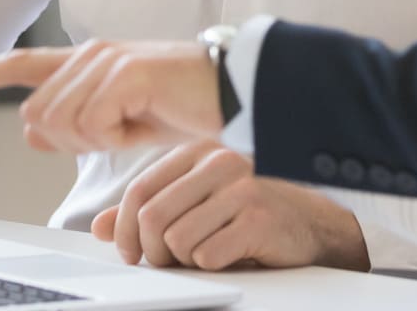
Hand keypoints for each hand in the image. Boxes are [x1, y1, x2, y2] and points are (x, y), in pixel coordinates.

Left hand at [0, 39, 221, 151]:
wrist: (234, 94)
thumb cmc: (185, 107)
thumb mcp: (122, 124)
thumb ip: (75, 124)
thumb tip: (32, 133)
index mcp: (88, 61)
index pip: (22, 64)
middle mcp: (91, 54)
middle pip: (38, 116)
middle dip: (72, 141)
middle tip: (120, 132)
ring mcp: (107, 61)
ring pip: (60, 124)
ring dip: (97, 141)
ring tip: (136, 125)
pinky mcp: (125, 74)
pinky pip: (93, 126)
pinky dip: (117, 139)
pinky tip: (144, 123)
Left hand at [90, 139, 369, 271]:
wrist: (313, 227)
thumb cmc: (251, 215)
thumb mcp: (196, 206)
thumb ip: (150, 210)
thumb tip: (102, 227)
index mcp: (200, 152)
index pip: (140, 191)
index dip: (126, 231)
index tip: (132, 254)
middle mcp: (220, 161)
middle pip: (152, 218)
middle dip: (153, 252)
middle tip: (169, 262)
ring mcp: (242, 186)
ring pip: (176, 240)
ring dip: (185, 261)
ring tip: (207, 254)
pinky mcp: (258, 216)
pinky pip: (207, 256)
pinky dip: (212, 265)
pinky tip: (231, 255)